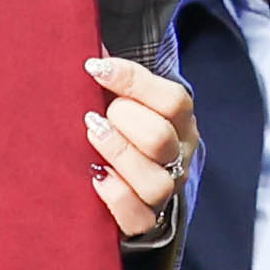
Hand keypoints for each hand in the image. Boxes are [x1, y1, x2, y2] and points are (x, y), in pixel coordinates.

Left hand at [84, 54, 199, 240]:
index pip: (172, 100)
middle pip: (161, 140)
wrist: (128, 176)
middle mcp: (180, 155)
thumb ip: (113, 76)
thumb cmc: (120, 123)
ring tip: (92, 137)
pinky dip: (115, 197)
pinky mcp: (147, 220)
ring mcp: (166, 190)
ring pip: (155, 182)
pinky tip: (94, 176)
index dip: (131, 80)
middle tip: (94, 116)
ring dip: (117, 156)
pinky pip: (138, 218)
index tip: (92, 68)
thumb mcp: (123, 96)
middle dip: (123, 122)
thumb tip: (89, 49)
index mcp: (180, 120)